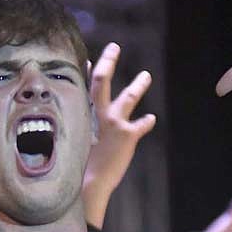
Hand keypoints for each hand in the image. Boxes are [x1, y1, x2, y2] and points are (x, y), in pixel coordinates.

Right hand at [82, 43, 156, 226]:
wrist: (90, 185)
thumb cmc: (82, 167)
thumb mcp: (80, 144)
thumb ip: (84, 129)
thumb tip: (84, 118)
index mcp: (85, 117)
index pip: (85, 88)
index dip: (87, 71)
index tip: (88, 59)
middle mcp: (99, 116)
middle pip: (101, 82)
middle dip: (108, 62)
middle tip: (115, 47)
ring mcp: (114, 124)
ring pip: (128, 97)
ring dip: (138, 85)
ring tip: (146, 75)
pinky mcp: (127, 135)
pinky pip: (141, 124)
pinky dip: (146, 121)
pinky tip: (151, 118)